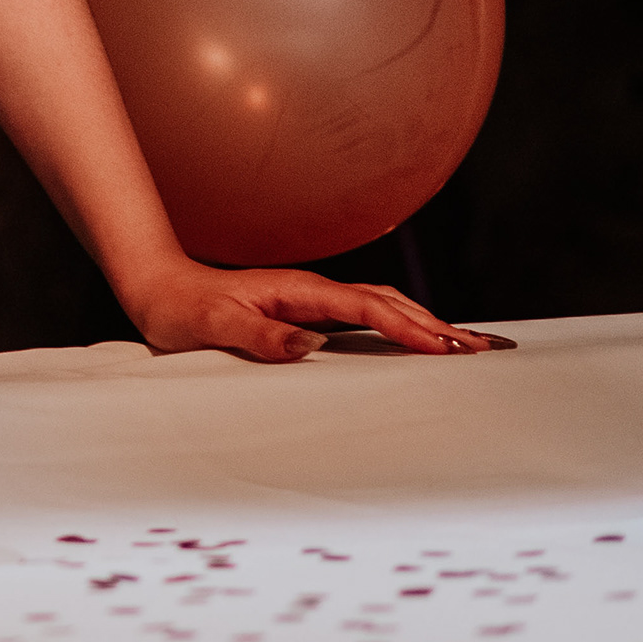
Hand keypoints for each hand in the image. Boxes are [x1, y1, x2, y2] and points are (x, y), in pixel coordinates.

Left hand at [120, 258, 506, 360]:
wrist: (158, 290)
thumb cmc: (182, 310)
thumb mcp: (213, 326)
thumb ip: (259, 334)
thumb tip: (309, 344)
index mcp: (298, 291)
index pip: (366, 307)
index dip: (407, 327)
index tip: (445, 348)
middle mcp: (312, 292)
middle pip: (388, 302)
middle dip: (436, 325)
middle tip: (485, 350)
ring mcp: (312, 301)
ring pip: (382, 306)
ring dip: (424, 324)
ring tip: (468, 347)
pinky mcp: (307, 314)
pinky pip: (365, 317)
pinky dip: (398, 326)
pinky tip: (415, 343)